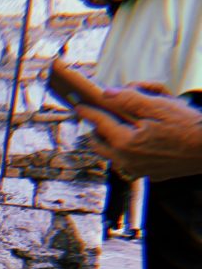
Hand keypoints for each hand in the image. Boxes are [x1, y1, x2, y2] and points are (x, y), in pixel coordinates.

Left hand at [75, 88, 201, 180]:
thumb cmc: (189, 126)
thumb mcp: (158, 106)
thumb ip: (129, 99)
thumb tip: (107, 94)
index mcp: (125, 142)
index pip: (100, 123)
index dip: (89, 112)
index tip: (79, 106)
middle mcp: (127, 160)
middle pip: (100, 145)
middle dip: (95, 131)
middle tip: (93, 120)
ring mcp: (138, 170)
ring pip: (114, 156)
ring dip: (110, 143)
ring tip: (112, 130)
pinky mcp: (151, 174)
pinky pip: (130, 163)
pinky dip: (127, 152)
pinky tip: (135, 143)